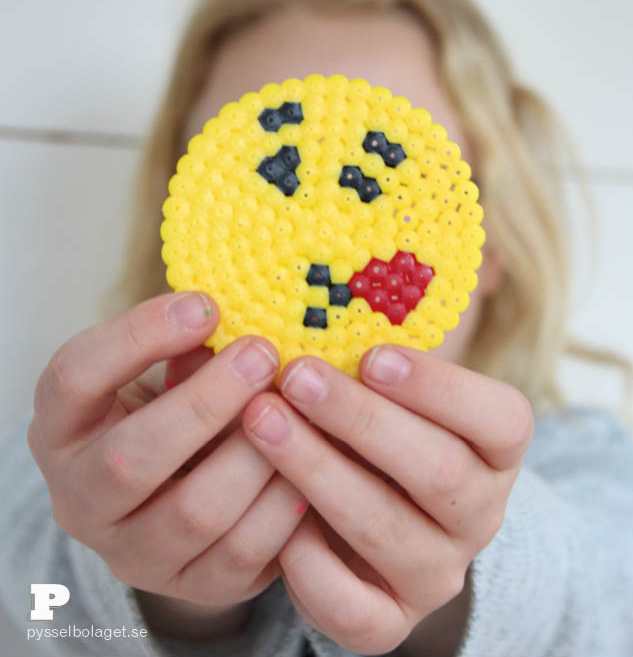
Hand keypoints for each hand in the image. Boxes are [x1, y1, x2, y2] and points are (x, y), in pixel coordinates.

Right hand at [27, 292, 308, 631]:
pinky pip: (243, 555)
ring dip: (256, 455)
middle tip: (263, 354)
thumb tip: (244, 322)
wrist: (177, 494)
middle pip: (133, 459)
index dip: (139, 336)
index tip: (207, 306)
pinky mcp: (192, 586)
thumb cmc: (174, 412)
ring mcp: (134, 554)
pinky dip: (285, 506)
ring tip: (296, 410)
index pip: (75, 378)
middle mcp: (82, 500)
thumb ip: (190, 351)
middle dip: (209, 401)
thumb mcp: (166, 375)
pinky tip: (309, 464)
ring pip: (195, 514)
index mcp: (64, 430)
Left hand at [241, 345, 532, 653]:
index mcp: (495, 449)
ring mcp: (438, 571)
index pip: (500, 418)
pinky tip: (278, 527)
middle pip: (439, 471)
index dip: (439, 387)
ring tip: (262, 421)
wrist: (375, 514)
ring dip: (319, 472)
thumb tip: (336, 287)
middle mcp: (479, 512)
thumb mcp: (393, 390)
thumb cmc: (380, 429)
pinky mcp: (392, 618)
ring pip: (390, 531)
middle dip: (360, 420)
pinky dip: (314, 572)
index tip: (372, 355)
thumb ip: (379, 353)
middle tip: (296, 376)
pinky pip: (360, 615)